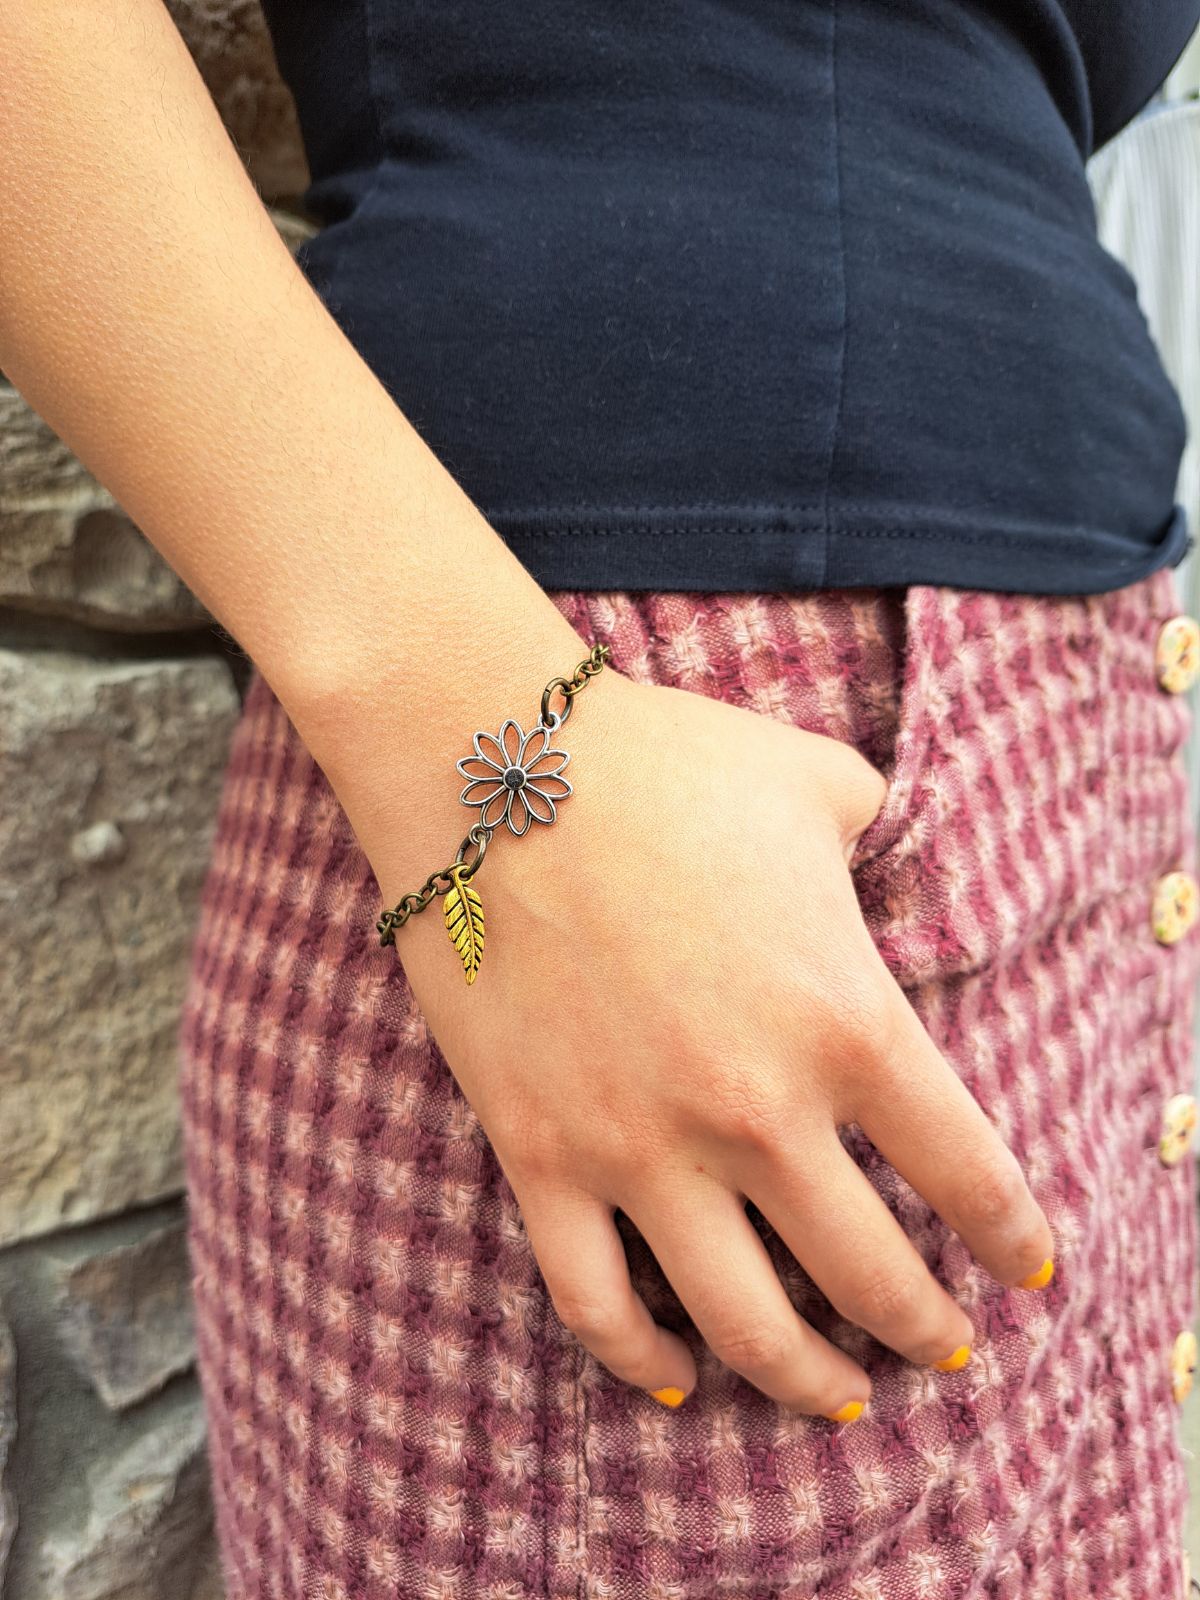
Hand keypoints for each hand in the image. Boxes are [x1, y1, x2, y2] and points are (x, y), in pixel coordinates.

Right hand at [377, 671, 1053, 1416]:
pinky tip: (676, 1377)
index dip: (1014, 1240)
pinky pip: (594, 1301)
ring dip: (807, 1380)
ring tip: (839, 1400)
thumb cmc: (669, 764)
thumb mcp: (824, 784)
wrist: (495, 769)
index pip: (969, 1174)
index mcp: (847, 1019)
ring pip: (745, 1324)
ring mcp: (640, 1146)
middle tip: (946, 1350)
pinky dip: (639, 1360)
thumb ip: (890, 838)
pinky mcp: (540, 1155)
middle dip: (925, 1331)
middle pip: (870, 1276)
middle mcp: (756, 1109)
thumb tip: (901, 867)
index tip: (1030, 1273)